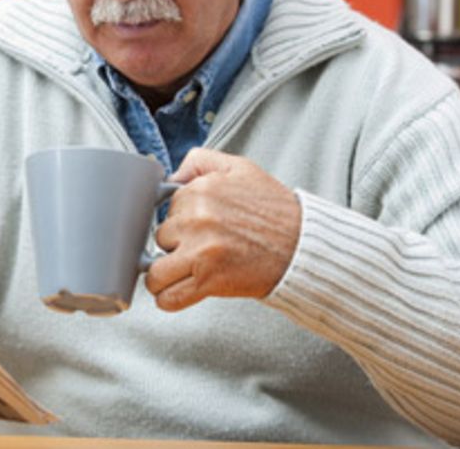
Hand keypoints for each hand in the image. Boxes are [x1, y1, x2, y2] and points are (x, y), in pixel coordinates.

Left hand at [144, 148, 301, 311]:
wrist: (304, 246)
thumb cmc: (275, 211)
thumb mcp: (239, 168)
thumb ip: (199, 161)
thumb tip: (171, 176)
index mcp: (200, 191)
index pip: (166, 210)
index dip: (181, 220)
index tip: (197, 228)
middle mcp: (196, 220)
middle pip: (160, 239)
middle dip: (176, 246)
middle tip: (200, 248)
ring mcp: (200, 252)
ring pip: (155, 272)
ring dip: (166, 276)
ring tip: (184, 274)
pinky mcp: (208, 281)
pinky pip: (168, 297)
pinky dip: (170, 299)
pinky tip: (181, 292)